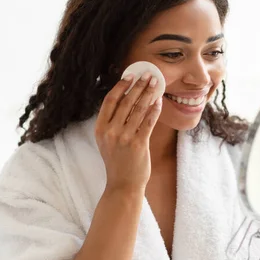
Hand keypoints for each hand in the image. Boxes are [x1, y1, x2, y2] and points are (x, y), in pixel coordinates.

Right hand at [95, 72, 161, 192]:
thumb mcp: (106, 140)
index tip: (130, 75)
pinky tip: (159, 101)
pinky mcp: (138, 144)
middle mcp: (110, 132)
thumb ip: (112, 122)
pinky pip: (148, 121)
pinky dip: (154, 109)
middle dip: (138, 85)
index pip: (109, 101)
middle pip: (125, 101)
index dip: (120, 86)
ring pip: (138, 109)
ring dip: (148, 93)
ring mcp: (124, 138)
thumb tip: (127, 97)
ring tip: (156, 84)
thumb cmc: (117, 161)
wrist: (123, 184)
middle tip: (148, 74)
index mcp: (100, 129)